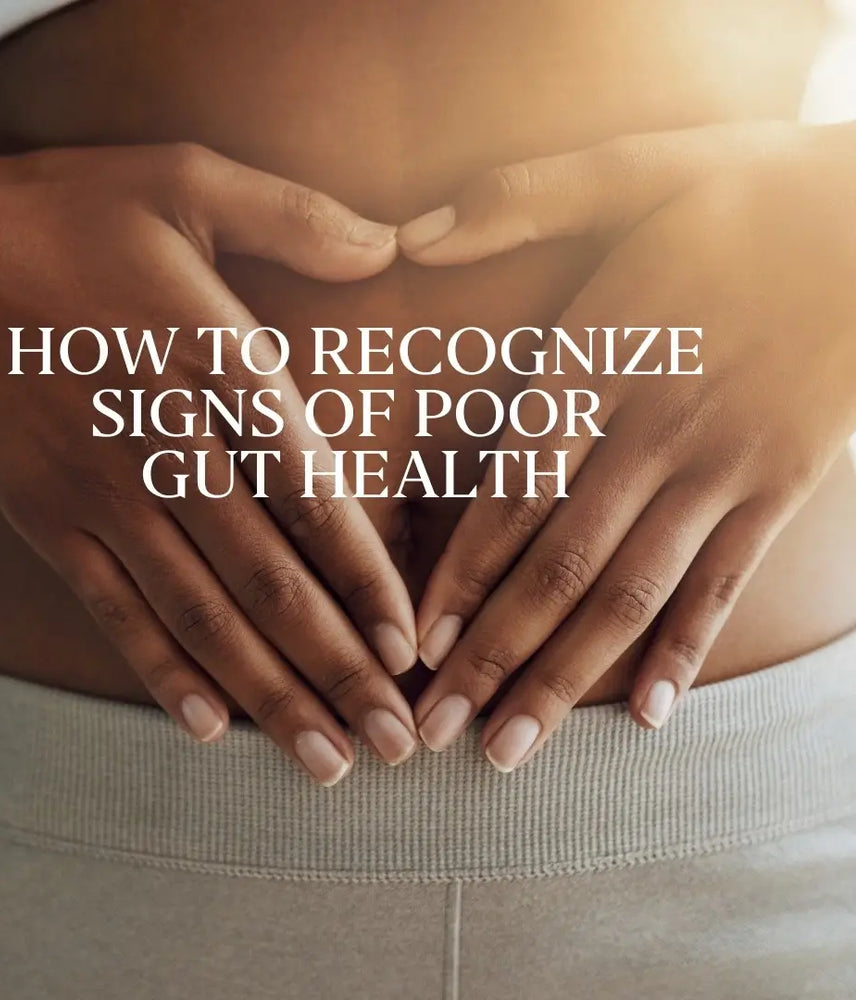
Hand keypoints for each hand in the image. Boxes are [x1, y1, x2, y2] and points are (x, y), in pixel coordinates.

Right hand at [0, 139, 419, 782]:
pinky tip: (209, 728)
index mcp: (210, 358)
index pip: (309, 488)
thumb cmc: (63, 212)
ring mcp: (99, 489)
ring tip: (326, 761)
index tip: (410, 643)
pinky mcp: (47, 518)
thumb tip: (393, 241)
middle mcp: (161, 440)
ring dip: (269, 693)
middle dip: (337, 667)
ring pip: (200, 613)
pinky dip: (164, 671)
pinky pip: (114, 610)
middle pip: (266, 576)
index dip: (364, 574)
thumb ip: (296, 216)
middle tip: (394, 742)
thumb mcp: (184, 180)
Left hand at [396, 121, 855, 767]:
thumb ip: (523, 198)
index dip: (458, 572)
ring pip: (629, 593)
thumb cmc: (755, 192)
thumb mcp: (637, 168)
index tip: (412, 642)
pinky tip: (644, 715)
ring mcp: (725, 468)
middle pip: (559, 564)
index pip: (512, 487)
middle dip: (490, 654)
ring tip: (508, 750)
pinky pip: (723, 584)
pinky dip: (682, 649)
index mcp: (605, 357)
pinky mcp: (782, 488)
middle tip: (434, 731)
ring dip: (564, 677)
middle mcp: (657, 429)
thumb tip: (413, 234)